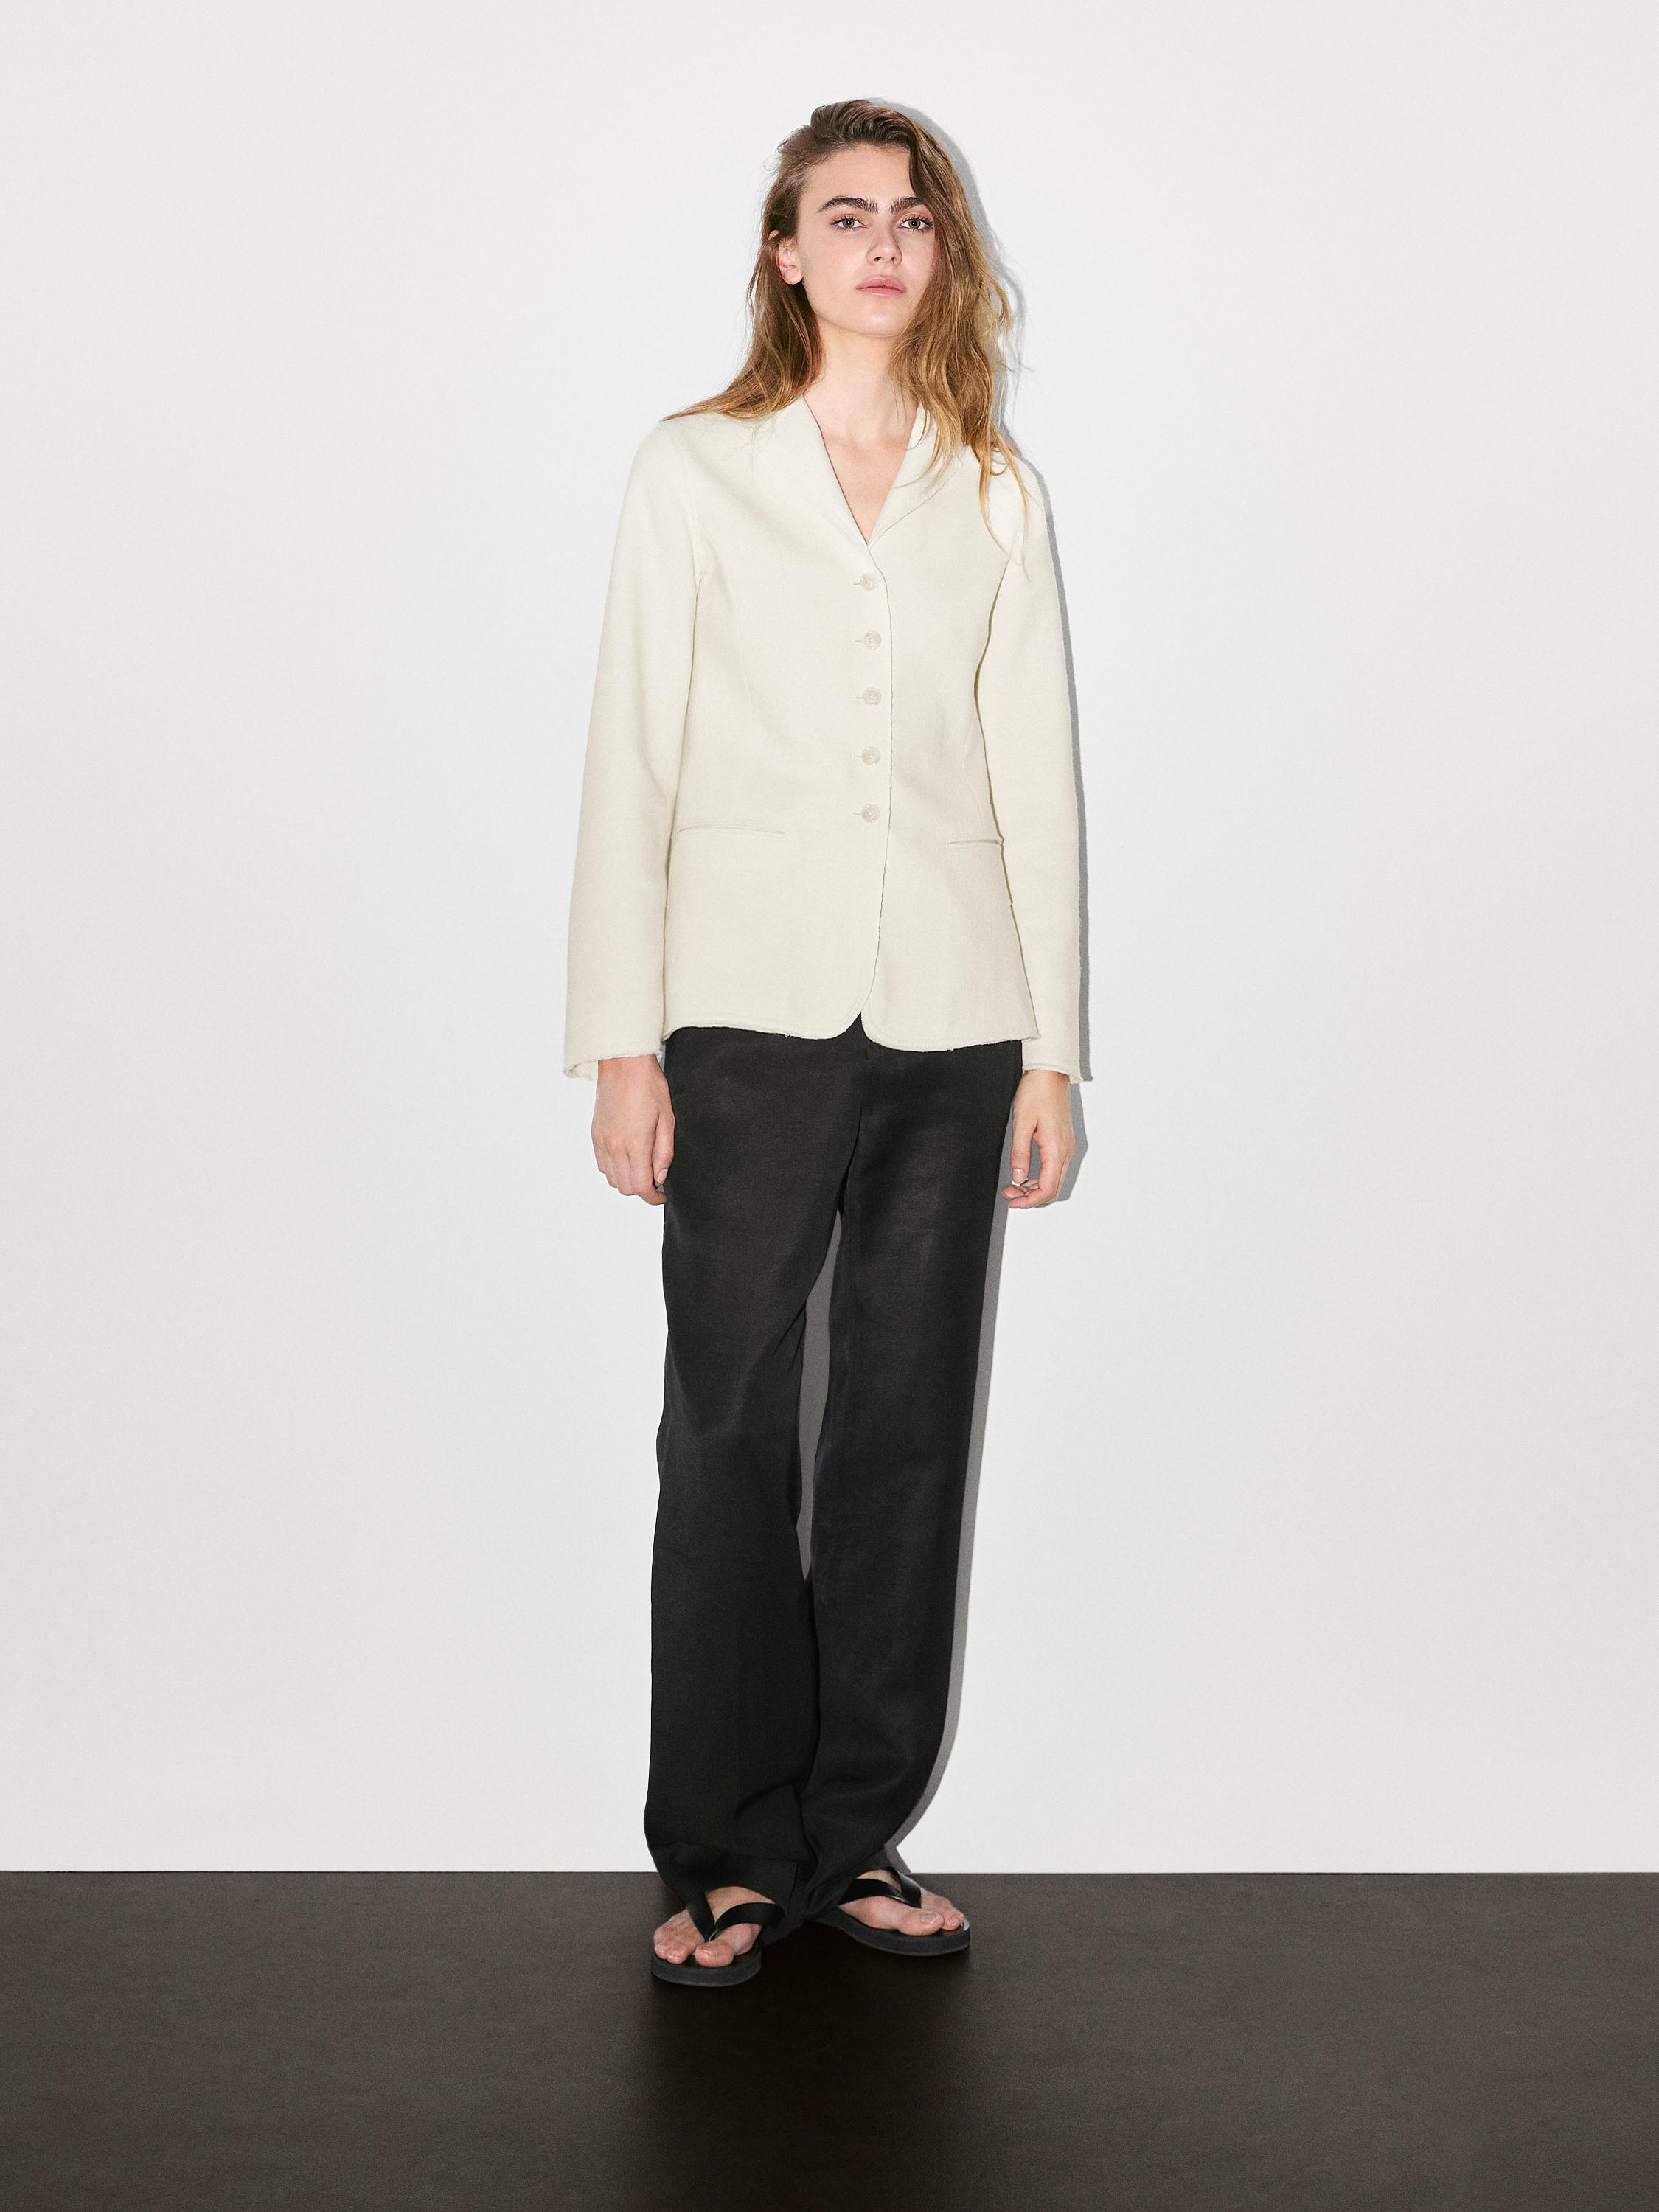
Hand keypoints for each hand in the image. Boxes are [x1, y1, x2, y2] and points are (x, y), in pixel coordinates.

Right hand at [592, 1054, 673, 1203]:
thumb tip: (660, 1177)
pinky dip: (614, 1169)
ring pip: (611, 1179)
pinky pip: (602, 1165)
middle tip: (655, 1178)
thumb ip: (664, 1153)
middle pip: (624, 1187)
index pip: (640, 1187)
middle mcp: (613, 1147)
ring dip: (627, 1180)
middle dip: (641, 1189)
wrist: (623, 1064)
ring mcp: (601, 1141)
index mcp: (635, 1144)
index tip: (662, 1196)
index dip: (653, 1197)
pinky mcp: (594, 1135)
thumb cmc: (649, 1086)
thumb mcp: (667, 1119)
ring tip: (642, 1166)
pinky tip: (627, 1157)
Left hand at [1003, 1069, 1073, 1206]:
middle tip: (1008, 1193)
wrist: (1050, 1073)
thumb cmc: (1037, 1092)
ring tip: (1013, 1185)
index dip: (1028, 1201)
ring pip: (1053, 1180)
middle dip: (1030, 1197)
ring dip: (1034, 1188)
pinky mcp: (1062, 1142)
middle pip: (1052, 1189)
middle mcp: (1066, 1151)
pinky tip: (1025, 1174)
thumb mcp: (1022, 1124)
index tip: (1011, 1200)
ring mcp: (1066, 1146)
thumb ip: (1020, 1153)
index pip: (1047, 1189)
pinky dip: (1040, 1177)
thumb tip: (1018, 1177)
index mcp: (1056, 1149)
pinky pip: (1054, 1168)